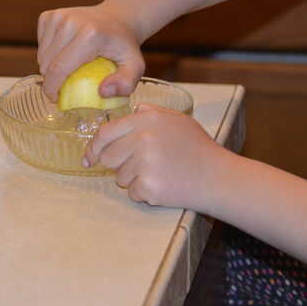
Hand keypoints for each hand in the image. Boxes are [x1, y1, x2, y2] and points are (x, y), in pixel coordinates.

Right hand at [37, 4, 144, 101]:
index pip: (59, 69)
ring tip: (69, 69)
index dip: (52, 89)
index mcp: (89, 35)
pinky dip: (48, 55)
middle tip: (66, 87)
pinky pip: (40, 45)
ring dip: (50, 68)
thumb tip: (103, 92)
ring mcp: (58, 17)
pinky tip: (64, 54)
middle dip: (51, 81)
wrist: (118, 18)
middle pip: (47, 64)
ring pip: (41, 56)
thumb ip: (126, 83)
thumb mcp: (135, 66)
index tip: (56, 100)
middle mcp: (70, 22)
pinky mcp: (49, 16)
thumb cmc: (124, 46)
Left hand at [84, 104, 230, 209]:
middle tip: (139, 166)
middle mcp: (143, 138)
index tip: (90, 157)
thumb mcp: (177, 120)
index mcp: (147, 120)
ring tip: (159, 173)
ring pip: (120, 177)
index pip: (106, 133)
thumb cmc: (197, 148)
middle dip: (118, 164)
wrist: (217, 176)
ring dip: (133, 179)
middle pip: (108, 157)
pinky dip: (144, 193)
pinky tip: (163, 185)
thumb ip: (151, 113)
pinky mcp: (149, 186)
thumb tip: (132, 112)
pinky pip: (132, 193)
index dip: (94, 147)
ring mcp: (145, 163)